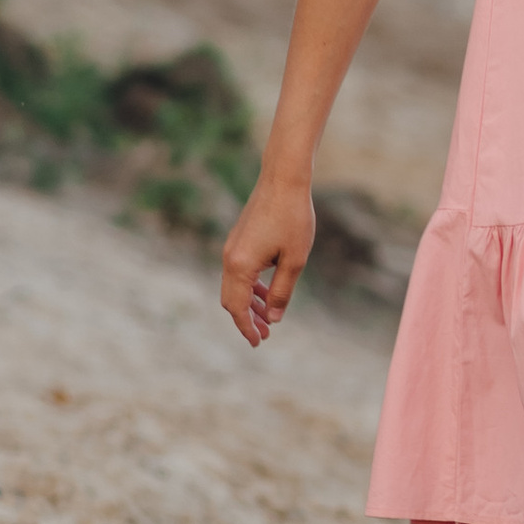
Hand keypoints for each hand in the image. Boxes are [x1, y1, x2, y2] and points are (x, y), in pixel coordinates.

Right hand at [220, 172, 317, 347]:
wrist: (283, 180)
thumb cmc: (293, 219)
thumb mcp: (294, 261)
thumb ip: (281, 292)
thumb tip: (272, 319)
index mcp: (240, 266)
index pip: (237, 308)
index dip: (247, 328)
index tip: (258, 343)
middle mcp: (229, 258)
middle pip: (230, 300)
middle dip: (246, 319)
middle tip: (265, 335)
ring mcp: (231, 248)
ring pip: (234, 286)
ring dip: (249, 303)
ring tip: (267, 318)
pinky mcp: (237, 240)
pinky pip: (238, 272)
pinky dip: (249, 286)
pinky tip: (265, 292)